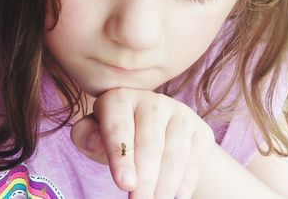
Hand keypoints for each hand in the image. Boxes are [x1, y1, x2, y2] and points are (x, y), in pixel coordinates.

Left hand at [70, 88, 215, 198]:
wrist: (157, 137)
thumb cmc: (117, 139)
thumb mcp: (95, 137)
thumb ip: (86, 136)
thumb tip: (93, 140)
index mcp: (120, 99)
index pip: (119, 127)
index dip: (122, 157)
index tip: (125, 185)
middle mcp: (152, 100)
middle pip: (150, 144)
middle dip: (146, 179)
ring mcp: (180, 113)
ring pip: (175, 153)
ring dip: (166, 184)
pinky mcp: (200, 130)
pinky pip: (196, 158)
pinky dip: (186, 182)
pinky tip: (176, 196)